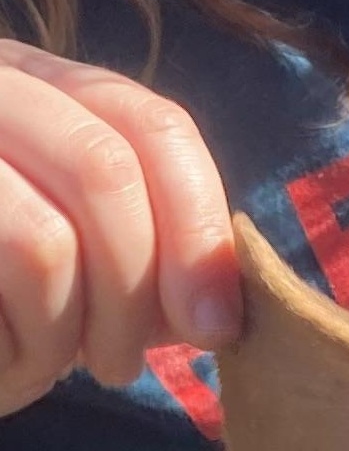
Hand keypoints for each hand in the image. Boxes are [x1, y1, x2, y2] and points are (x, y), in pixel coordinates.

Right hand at [0, 41, 235, 416]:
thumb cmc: (18, 306)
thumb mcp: (104, 268)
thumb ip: (169, 260)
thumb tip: (224, 304)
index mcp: (45, 88)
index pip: (153, 126)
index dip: (198, 230)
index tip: (214, 325)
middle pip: (105, 171)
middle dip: (136, 292)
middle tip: (121, 362)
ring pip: (43, 241)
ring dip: (67, 332)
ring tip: (52, 359)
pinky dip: (15, 349)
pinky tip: (6, 354)